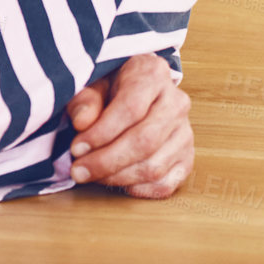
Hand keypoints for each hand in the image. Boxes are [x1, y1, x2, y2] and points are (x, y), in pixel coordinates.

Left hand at [65, 54, 193, 197]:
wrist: (138, 89)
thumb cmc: (112, 86)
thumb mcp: (94, 82)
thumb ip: (85, 99)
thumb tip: (81, 122)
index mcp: (154, 74)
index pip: (131, 108)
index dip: (101, 133)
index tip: (76, 148)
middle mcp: (176, 102)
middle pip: (145, 141)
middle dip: (107, 161)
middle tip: (78, 170)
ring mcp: (185, 132)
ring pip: (154, 166)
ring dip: (117, 177)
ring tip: (91, 175)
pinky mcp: (186, 158)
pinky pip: (166, 184)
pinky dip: (138, 189)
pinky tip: (115, 182)